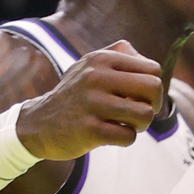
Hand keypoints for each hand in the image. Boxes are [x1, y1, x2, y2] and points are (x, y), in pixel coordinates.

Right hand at [16, 41, 162, 159]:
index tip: (139, 97)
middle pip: (154, 88)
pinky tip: (111, 135)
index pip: (153, 69)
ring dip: (140, 125)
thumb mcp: (91, 66)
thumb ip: (121, 55)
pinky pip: (128, 136)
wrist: (39, 123)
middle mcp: (96, 77)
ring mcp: (92, 104)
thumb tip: (151, 65)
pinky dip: (125, 139)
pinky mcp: (89, 131)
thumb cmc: (77, 95)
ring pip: (145, 114)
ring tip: (125, 124)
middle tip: (138, 113)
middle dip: (153, 105)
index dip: (153, 87)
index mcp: (101, 59)